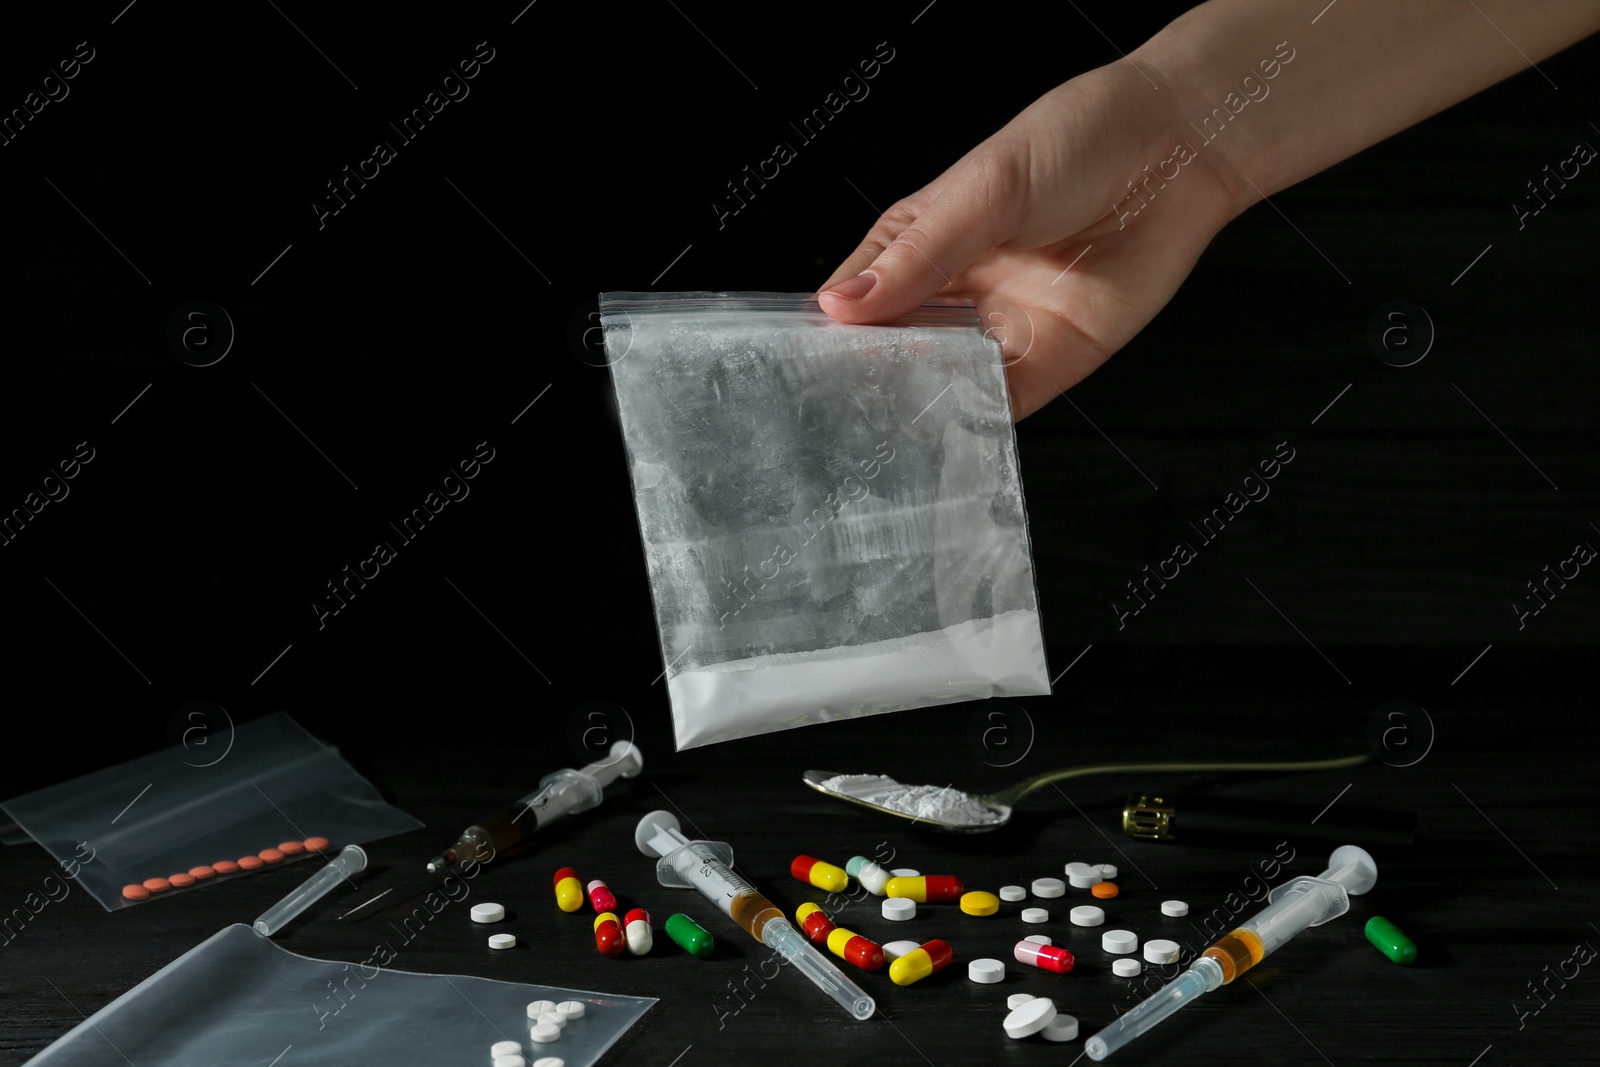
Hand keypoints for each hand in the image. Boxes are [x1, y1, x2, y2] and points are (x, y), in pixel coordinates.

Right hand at [818, 61, 1244, 420]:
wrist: (1180, 151)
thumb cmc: (1079, 143)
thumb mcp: (984, 190)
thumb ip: (918, 255)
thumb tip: (838, 307)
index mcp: (917, 241)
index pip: (854, 296)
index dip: (828, 331)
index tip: (798, 366)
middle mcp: (951, 292)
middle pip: (892, 349)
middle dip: (866, 380)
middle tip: (833, 410)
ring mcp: (997, 331)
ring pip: (940, 382)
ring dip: (914, 404)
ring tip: (880, 429)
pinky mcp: (1049, 362)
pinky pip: (1000, 403)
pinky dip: (973, 420)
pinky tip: (949, 427)